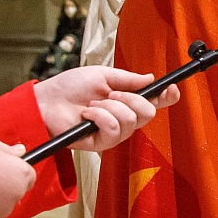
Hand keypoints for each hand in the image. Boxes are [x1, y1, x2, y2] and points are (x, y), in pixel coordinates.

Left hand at [33, 66, 181, 152]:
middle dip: (130, 99)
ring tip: (92, 105)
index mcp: (125, 101)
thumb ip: (127, 79)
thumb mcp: (101, 75)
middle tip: (110, 94)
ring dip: (110, 107)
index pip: (154, 102)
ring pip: (131, 120)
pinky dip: (100, 116)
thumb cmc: (69, 87)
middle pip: (149, 113)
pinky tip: (87, 115)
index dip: (166, 97)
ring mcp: (114, 132)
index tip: (170, 89)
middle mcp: (124, 118)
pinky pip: (114, 128)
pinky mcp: (102, 143)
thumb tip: (149, 78)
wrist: (46, 101)